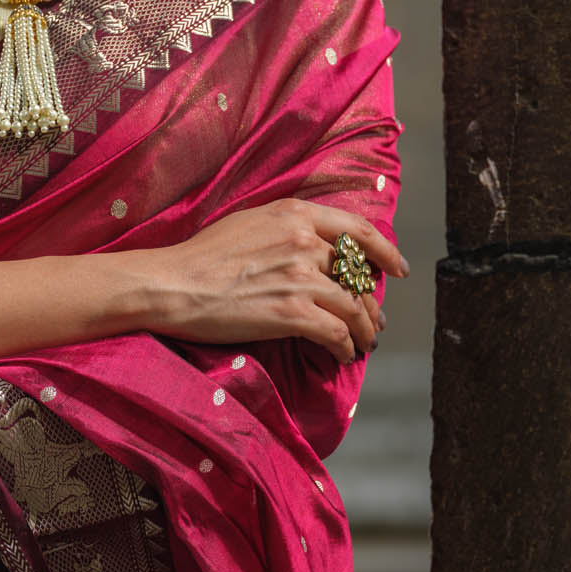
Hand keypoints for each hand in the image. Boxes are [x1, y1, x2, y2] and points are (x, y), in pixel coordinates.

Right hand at [132, 199, 407, 365]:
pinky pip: (336, 334)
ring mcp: (301, 278)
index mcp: (296, 215)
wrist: (173, 285)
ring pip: (354, 307)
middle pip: (358, 275)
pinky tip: (341, 356)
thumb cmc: (201, 256)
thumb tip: (311, 242)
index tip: (397, 269)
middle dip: (371, 302)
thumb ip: (286, 227)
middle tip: (374, 319)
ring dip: (364, 330)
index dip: (386, 252)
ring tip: (363, 343)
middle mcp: (305, 242)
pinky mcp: (293, 313)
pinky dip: (344, 348)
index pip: (359, 231)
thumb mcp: (249, 222)